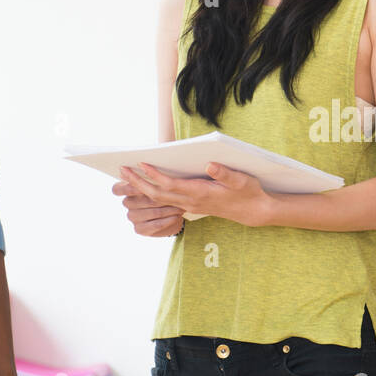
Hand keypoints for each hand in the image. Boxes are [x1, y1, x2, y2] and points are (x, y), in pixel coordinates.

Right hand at [112, 175, 183, 236]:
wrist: (171, 215)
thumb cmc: (165, 193)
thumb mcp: (159, 182)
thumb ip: (151, 176)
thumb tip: (147, 166)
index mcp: (125, 190)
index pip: (117, 189)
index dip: (128, 187)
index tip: (141, 183)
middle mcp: (127, 203)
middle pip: (141, 200)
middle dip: (158, 198)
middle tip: (174, 196)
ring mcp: (132, 217)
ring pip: (152, 212)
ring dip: (168, 209)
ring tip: (181, 207)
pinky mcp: (139, 229)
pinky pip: (155, 224)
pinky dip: (168, 220)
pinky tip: (176, 216)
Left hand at [119, 161, 271, 226]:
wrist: (253, 211)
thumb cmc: (248, 193)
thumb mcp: (242, 180)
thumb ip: (225, 174)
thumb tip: (209, 165)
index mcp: (201, 193)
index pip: (171, 185)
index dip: (154, 176)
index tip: (141, 164)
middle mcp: (191, 202)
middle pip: (158, 194)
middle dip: (138, 183)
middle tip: (122, 169)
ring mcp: (190, 205)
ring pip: (160, 198)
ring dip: (142, 187)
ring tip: (127, 174)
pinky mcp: (191, 205)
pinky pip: (166, 200)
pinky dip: (152, 191)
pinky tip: (145, 183)